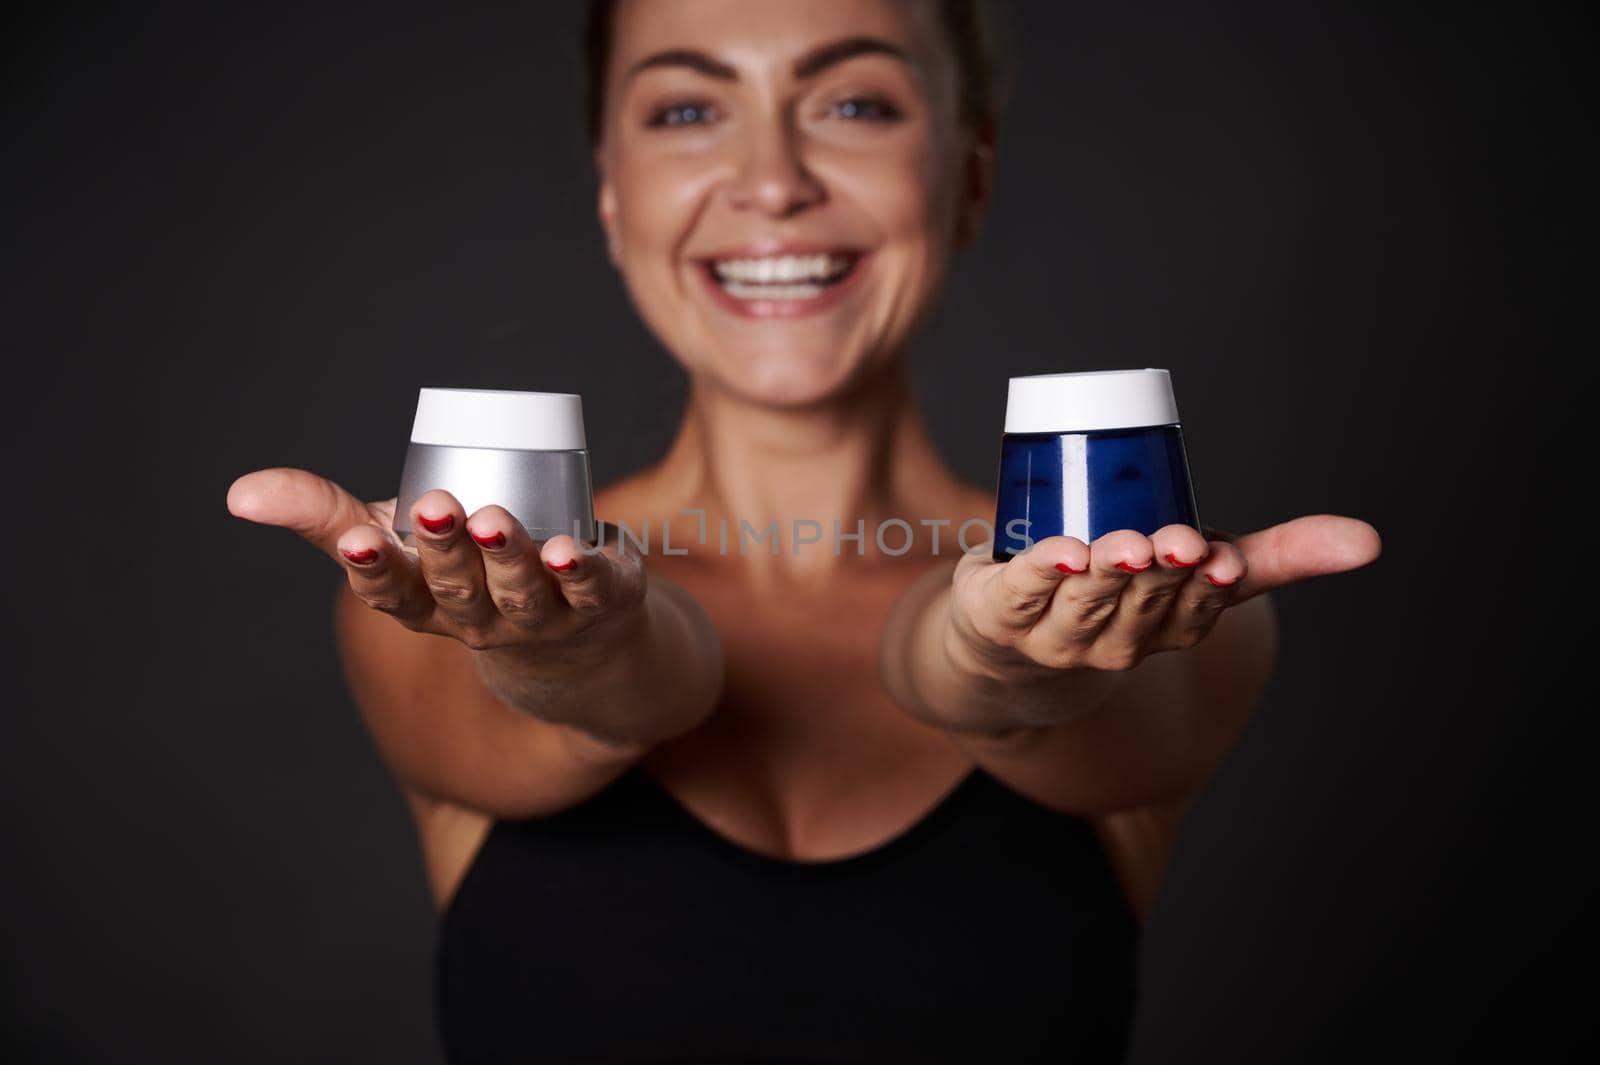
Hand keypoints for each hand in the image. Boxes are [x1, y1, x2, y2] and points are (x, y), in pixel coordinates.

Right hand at [226, 468, 645, 665]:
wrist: (574, 639)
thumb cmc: (464, 575)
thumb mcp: (395, 543)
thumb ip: (324, 516)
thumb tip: (239, 493)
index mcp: (425, 606)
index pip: (393, 594)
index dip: (375, 569)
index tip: (359, 537)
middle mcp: (481, 621)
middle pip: (459, 592)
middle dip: (445, 552)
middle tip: (437, 507)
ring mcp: (544, 618)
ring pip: (522, 593)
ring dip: (508, 558)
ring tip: (492, 521)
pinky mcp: (600, 602)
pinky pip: (591, 591)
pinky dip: (582, 572)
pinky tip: (571, 549)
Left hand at [947, 515, 1380, 685]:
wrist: (1008, 637)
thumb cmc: (1119, 592)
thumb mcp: (1203, 570)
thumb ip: (1280, 555)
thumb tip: (1370, 541)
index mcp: (1167, 630)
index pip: (1194, 612)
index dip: (1208, 586)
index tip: (1222, 559)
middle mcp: (1114, 640)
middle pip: (1141, 601)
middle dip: (1160, 571)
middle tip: (1176, 540)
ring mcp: (1054, 631)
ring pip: (1084, 599)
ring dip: (1105, 572)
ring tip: (1123, 545)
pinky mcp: (1000, 609)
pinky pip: (1021, 590)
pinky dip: (1040, 570)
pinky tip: (1062, 551)